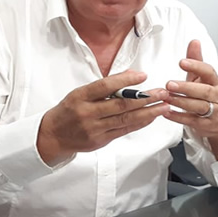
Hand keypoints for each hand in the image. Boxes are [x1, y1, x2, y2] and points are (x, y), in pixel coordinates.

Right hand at [37, 70, 169, 165]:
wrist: (53, 136)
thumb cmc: (69, 111)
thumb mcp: (80, 93)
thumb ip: (104, 86)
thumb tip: (130, 75)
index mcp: (81, 96)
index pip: (105, 86)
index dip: (125, 80)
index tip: (143, 76)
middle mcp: (88, 113)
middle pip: (121, 105)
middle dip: (145, 98)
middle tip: (162, 92)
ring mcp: (95, 129)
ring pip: (126, 120)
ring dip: (148, 112)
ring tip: (164, 106)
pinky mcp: (101, 141)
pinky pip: (124, 131)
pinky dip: (140, 123)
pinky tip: (151, 117)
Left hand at [164, 40, 217, 158]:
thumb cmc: (209, 96)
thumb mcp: (203, 77)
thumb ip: (197, 60)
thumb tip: (194, 42)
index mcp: (215, 82)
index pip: (209, 72)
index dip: (196, 66)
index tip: (182, 62)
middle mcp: (216, 96)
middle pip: (204, 91)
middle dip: (187, 87)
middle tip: (170, 84)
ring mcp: (213, 111)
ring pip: (198, 106)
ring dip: (181, 101)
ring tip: (166, 97)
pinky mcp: (206, 125)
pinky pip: (192, 121)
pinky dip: (179, 117)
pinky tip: (167, 112)